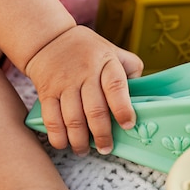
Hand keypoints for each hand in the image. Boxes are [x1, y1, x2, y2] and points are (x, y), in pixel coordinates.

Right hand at [25, 25, 143, 155]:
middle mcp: (84, 73)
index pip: (116, 87)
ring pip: (73, 119)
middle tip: (106, 149)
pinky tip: (65, 144)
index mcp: (105, 63)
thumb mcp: (113, 51)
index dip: (123, 109)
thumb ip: (130, 70)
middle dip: (102, 135)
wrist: (48, 39)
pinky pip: (51, 119)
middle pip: (95, 110)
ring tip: (85, 150)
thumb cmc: (88, 51)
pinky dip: (58, 136)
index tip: (128, 125)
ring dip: (80, 140)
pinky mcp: (46, 92)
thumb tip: (142, 96)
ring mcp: (64, 84)